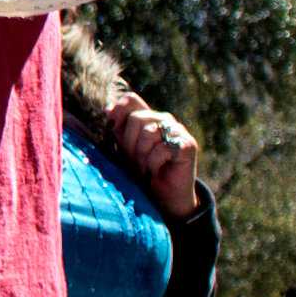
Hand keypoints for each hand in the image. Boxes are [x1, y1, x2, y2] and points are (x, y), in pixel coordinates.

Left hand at [106, 90, 199, 219]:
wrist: (164, 196)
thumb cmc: (142, 171)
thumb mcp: (124, 148)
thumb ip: (117, 128)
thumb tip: (107, 109)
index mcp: (147, 116)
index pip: (130, 100)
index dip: (118, 112)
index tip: (112, 131)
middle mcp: (163, 119)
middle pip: (136, 118)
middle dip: (129, 143)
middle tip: (133, 161)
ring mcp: (177, 130)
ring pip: (148, 132)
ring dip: (141, 155)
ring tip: (144, 167)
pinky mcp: (188, 145)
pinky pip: (161, 149)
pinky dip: (153, 164)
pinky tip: (156, 171)